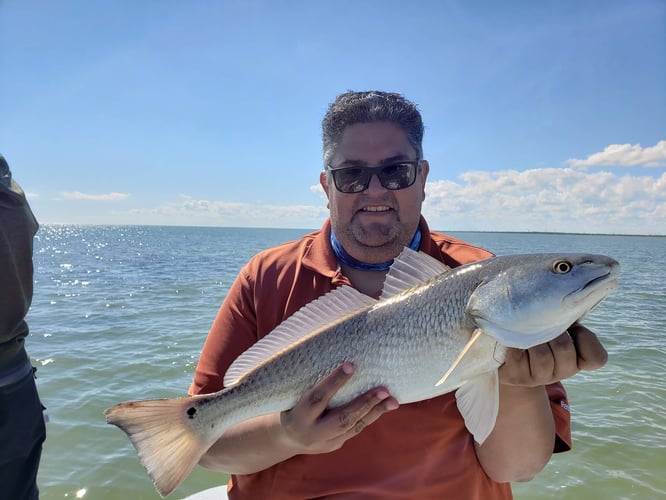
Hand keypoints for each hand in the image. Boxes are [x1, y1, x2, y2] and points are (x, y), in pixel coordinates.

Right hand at [279, 363, 398, 454]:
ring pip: (353, 426)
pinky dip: (370, 416)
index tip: (350, 365)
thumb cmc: (292, 402)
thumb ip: (311, 379)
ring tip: (393, 400)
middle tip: (384, 390)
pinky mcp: (335, 445)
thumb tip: (334, 347)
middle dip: (364, 403)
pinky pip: (355, 429)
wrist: (287, 437)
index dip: (334, 381)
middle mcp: (312, 431)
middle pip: (342, 418)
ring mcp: (325, 442)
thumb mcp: (294, 393)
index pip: (319, 397)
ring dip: (375, 411)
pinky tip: (385, 406)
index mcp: (299, 414)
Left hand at [499, 323, 607, 386]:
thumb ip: (565, 314)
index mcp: (576, 360)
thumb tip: (566, 290)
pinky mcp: (516, 377)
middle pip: (564, 349)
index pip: (596, 359)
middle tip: (542, 322)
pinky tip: (511, 338)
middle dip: (552, 330)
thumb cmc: (535, 330)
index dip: (587, 340)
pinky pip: (519, 357)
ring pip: (542, 357)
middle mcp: (561, 372)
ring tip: (525, 330)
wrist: (505, 355)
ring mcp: (538, 378)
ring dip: (532, 338)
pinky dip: (514, 343)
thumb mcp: (555, 323)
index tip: (574, 326)